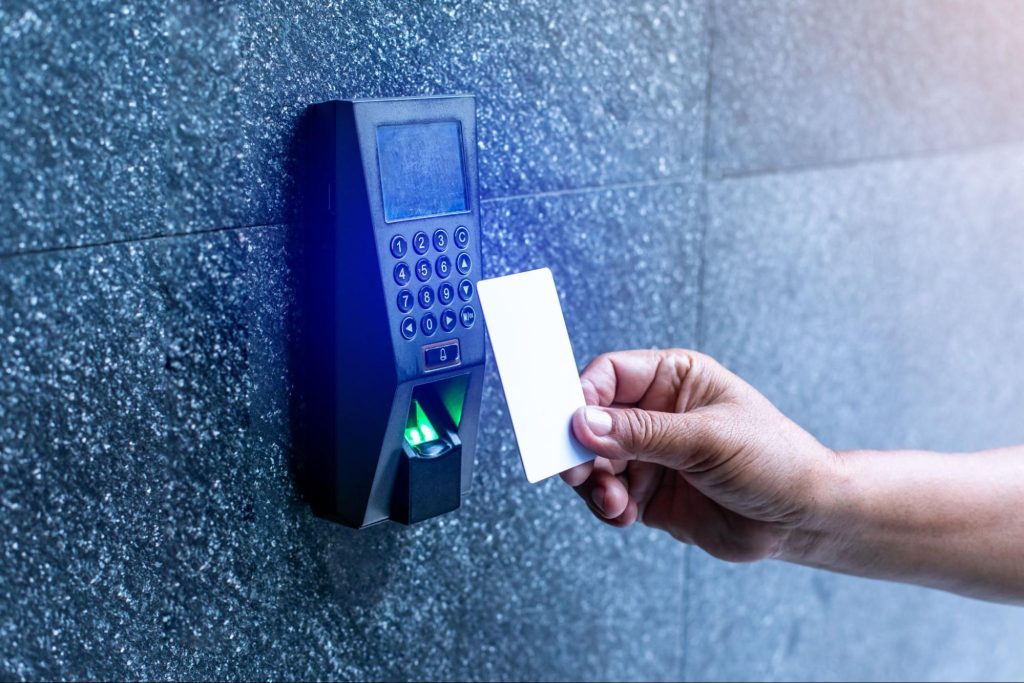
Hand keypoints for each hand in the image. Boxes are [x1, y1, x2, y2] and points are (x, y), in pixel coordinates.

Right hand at [562, 349, 838, 561]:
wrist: (803, 520)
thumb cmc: (774, 460)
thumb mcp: (708, 439)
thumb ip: (643, 433)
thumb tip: (584, 424)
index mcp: (673, 378)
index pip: (608, 375)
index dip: (581, 396)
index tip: (567, 425)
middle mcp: (656, 412)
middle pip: (592, 420)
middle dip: (581, 448)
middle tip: (578, 471)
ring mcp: (651, 454)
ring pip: (594, 461)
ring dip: (594, 483)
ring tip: (613, 502)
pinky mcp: (650, 492)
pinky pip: (608, 495)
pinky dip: (607, 506)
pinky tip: (624, 515)